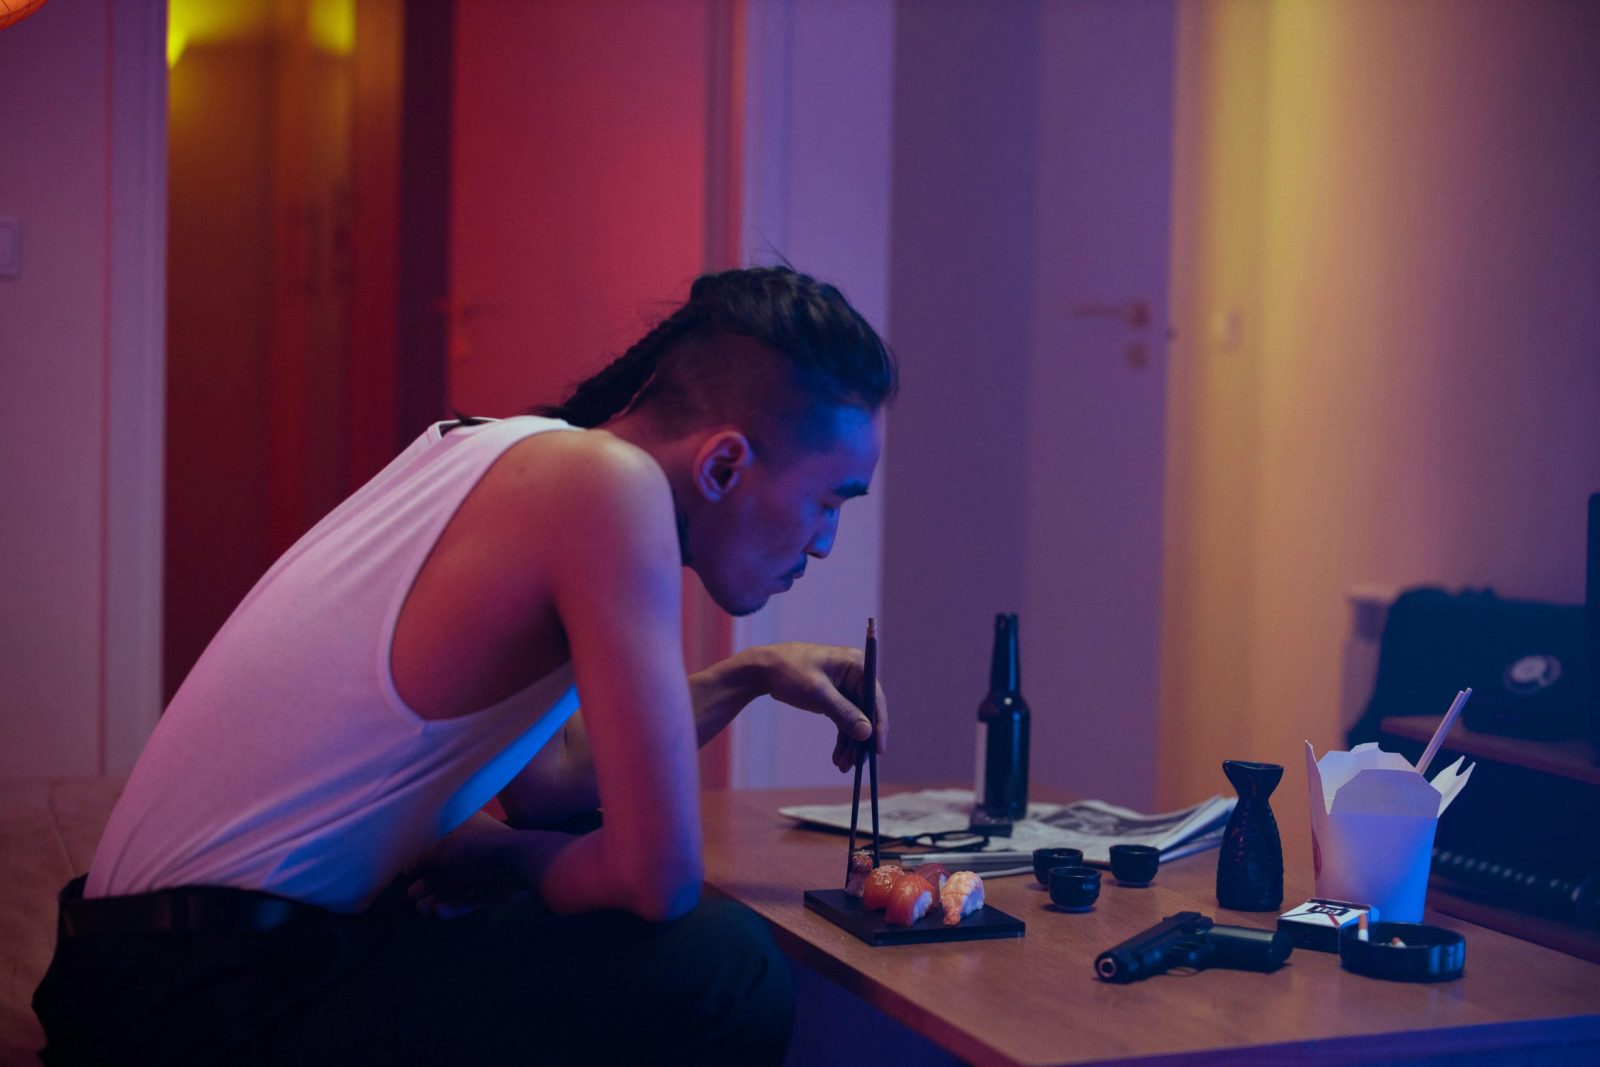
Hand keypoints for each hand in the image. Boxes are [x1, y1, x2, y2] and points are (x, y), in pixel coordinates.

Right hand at [403, 812, 529, 918]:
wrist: (513, 861)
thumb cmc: (474, 850)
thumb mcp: (443, 850)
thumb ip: (424, 859)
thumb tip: (408, 867)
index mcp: (458, 843)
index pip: (436, 856)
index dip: (421, 867)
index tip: (407, 877)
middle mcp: (468, 860)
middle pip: (442, 876)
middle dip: (426, 888)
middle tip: (412, 898)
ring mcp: (479, 878)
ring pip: (452, 892)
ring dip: (435, 900)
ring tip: (422, 910)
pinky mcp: (488, 895)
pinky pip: (466, 902)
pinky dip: (452, 908)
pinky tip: (438, 912)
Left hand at [750, 642, 888, 772]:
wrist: (764, 668)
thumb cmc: (790, 672)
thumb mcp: (817, 693)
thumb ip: (843, 713)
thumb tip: (867, 733)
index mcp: (857, 665)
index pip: (875, 699)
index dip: (879, 725)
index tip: (878, 750)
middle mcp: (856, 675)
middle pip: (867, 713)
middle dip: (861, 740)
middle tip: (856, 764)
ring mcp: (846, 687)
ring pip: (856, 721)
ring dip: (851, 744)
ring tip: (843, 766)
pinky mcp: (835, 698)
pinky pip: (844, 721)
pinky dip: (842, 740)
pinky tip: (837, 758)